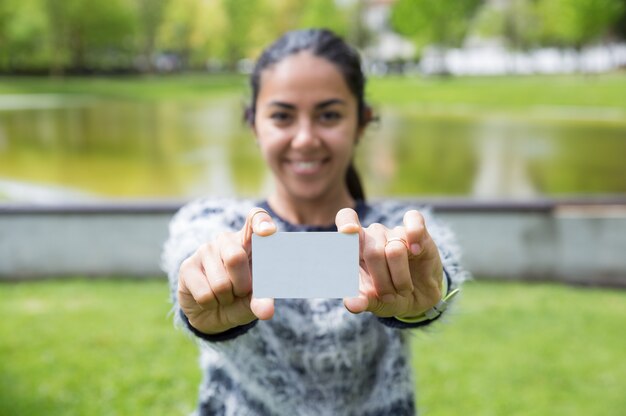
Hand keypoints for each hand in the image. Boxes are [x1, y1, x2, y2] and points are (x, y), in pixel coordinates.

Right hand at [177, 208, 276, 333]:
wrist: (214, 313)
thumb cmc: (240, 298)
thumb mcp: (256, 299)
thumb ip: (263, 300)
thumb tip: (266, 312)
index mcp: (250, 241)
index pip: (256, 220)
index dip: (261, 223)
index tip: (269, 231)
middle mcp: (227, 240)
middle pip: (236, 257)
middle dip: (242, 285)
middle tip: (241, 291)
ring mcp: (205, 250)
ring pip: (221, 283)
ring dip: (226, 298)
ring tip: (224, 295)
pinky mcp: (187, 266)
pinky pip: (205, 294)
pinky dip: (211, 304)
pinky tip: (209, 298)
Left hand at [336, 208, 443, 318]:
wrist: (419, 299)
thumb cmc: (389, 296)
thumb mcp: (375, 303)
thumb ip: (362, 301)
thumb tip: (351, 304)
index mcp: (356, 247)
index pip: (346, 220)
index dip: (346, 223)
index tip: (347, 232)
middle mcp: (374, 235)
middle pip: (372, 251)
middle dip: (381, 281)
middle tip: (387, 296)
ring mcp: (395, 232)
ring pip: (395, 250)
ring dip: (400, 277)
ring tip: (403, 289)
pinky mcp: (419, 232)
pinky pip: (414, 221)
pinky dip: (415, 235)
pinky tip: (416, 250)